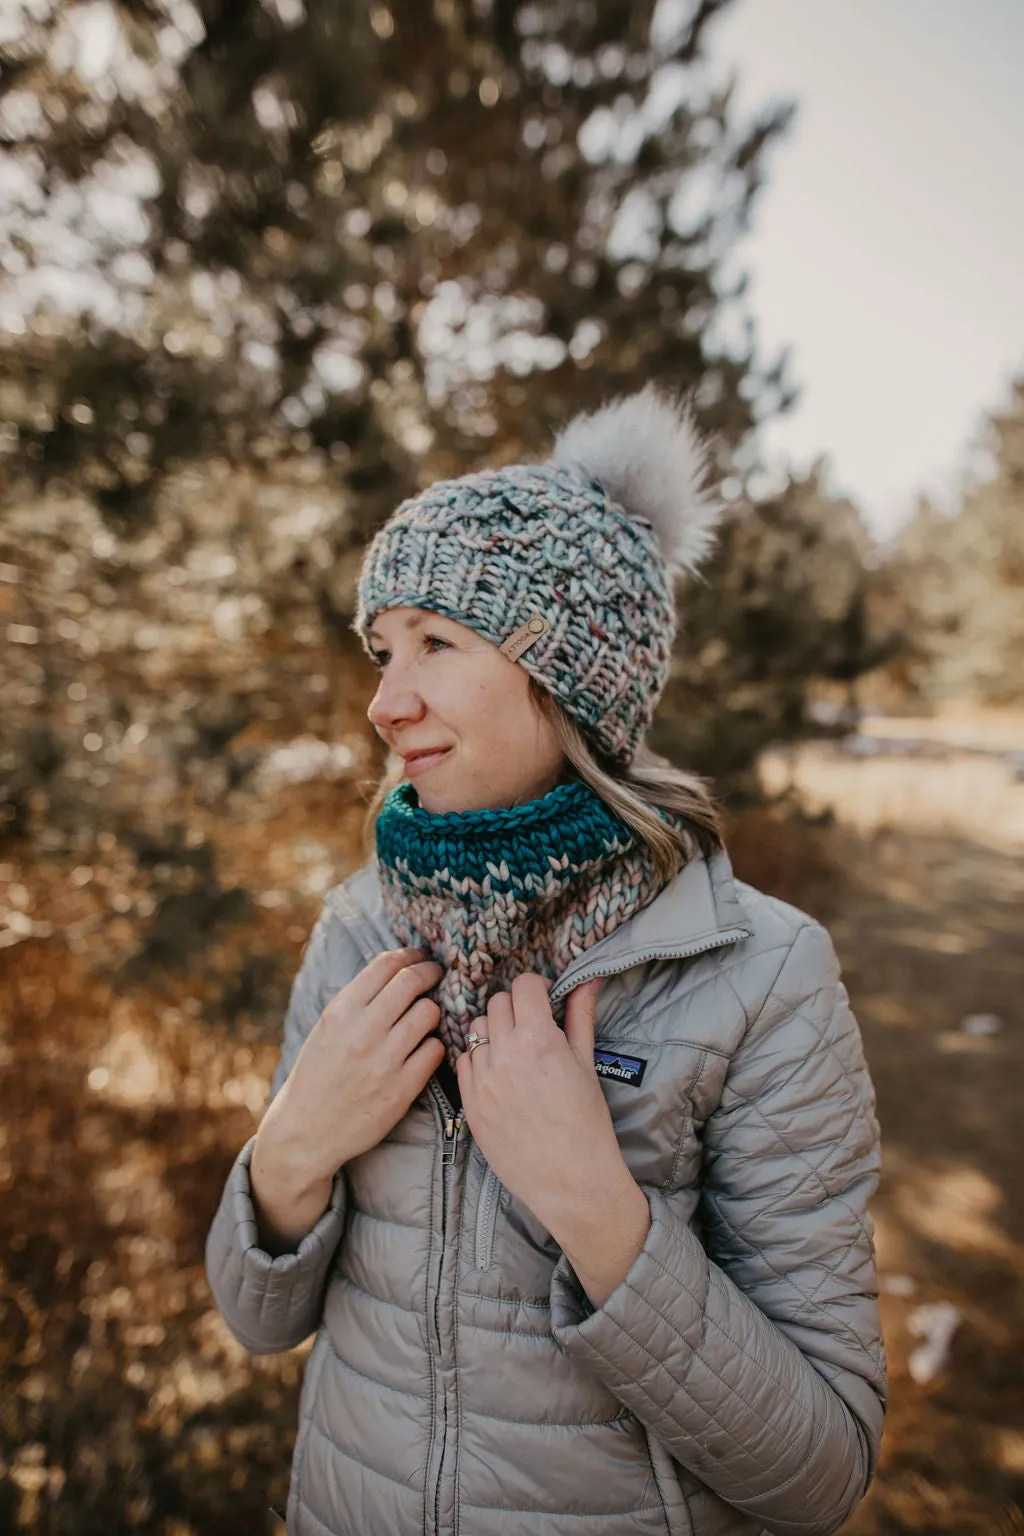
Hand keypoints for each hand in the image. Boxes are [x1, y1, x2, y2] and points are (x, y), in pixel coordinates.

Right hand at [255, 947, 445, 1201]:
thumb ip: (357, 1001)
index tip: (421, 956)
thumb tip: (395, 970)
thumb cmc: (317, 1075)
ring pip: (429, 1013)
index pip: (386, 965)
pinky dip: (433, 1046)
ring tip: (425, 1018)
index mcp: (341, 1011)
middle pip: (412, 982)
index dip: (410, 955)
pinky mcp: (402, 1088)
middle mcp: (363, 1031)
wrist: (305, 1131)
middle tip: (436, 974)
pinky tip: (424, 1049)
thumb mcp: (326, 1028)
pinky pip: (435, 1050)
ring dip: (431, 1011)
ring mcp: (384, 1060)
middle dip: (430, 973)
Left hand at [456, 973, 649, 1304]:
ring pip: (476, 1031)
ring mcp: (482, 1080)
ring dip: (493, 1032)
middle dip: (515, 1008)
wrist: (572, 1181)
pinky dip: (478, 1060)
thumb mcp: (585, 1064)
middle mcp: (504, 1054)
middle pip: (496, 1003)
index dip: (536, 989)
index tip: (544, 1001)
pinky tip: (498, 1074)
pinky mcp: (469, 1104)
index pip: (522, 986)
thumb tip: (587, 981)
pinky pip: (463, 1062)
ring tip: (513, 1052)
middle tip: (530, 1027)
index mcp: (538, 1040)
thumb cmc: (587, 1123)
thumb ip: (581, 1017)